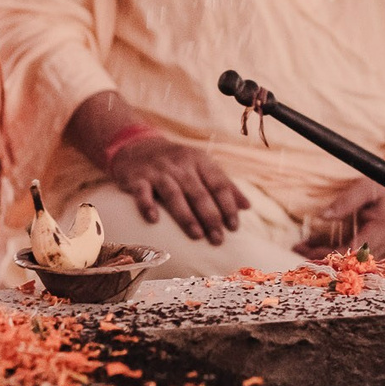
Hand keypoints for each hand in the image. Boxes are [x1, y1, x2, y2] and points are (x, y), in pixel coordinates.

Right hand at [109, 134, 250, 245]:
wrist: (138, 146)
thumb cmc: (177, 163)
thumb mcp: (202, 166)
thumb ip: (224, 185)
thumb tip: (247, 206)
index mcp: (200, 161)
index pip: (218, 184)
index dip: (228, 206)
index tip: (234, 227)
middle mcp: (180, 165)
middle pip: (198, 192)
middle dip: (210, 217)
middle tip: (218, 239)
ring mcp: (158, 171)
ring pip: (174, 194)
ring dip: (186, 215)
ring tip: (197, 235)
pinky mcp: (137, 178)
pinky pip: (142, 192)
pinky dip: (147, 205)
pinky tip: (154, 220)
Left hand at [294, 178, 384, 260]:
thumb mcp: (368, 187)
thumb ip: (348, 201)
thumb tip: (323, 215)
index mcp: (381, 232)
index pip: (353, 251)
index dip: (331, 255)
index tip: (309, 252)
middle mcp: (379, 245)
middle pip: (347, 259)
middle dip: (321, 257)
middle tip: (298, 251)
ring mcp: (375, 248)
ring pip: (346, 258)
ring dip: (323, 255)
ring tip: (298, 248)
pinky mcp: (369, 247)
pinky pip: (348, 252)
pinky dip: (330, 250)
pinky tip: (310, 245)